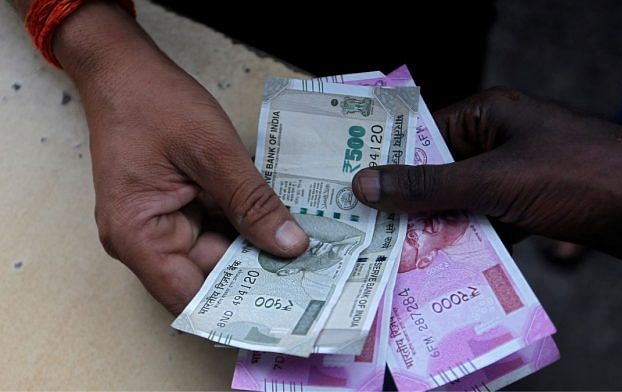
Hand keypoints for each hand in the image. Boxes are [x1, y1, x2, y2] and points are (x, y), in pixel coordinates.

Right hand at [53, 2, 307, 313]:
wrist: (123, 68)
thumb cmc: (154, 103)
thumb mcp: (212, 151)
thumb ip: (252, 202)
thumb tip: (290, 246)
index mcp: (138, 236)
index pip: (190, 297)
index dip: (236, 310)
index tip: (285, 308)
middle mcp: (146, 240)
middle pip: (208, 277)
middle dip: (257, 275)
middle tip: (311, 276)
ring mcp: (162, 224)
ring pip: (218, 253)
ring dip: (256, 249)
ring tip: (307, 252)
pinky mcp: (177, 208)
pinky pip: (217, 227)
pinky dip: (246, 225)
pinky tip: (283, 223)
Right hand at [352, 87, 621, 264]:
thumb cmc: (577, 176)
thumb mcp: (493, 180)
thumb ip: (429, 185)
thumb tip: (366, 185)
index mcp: (488, 117)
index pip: (423, 135)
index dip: (387, 162)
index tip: (351, 190)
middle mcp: (499, 142)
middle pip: (440, 173)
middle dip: (410, 204)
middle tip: (367, 232)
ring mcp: (518, 176)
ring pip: (462, 203)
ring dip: (438, 229)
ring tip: (396, 257)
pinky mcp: (534, 207)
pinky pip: (488, 224)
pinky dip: (470, 244)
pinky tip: (444, 269)